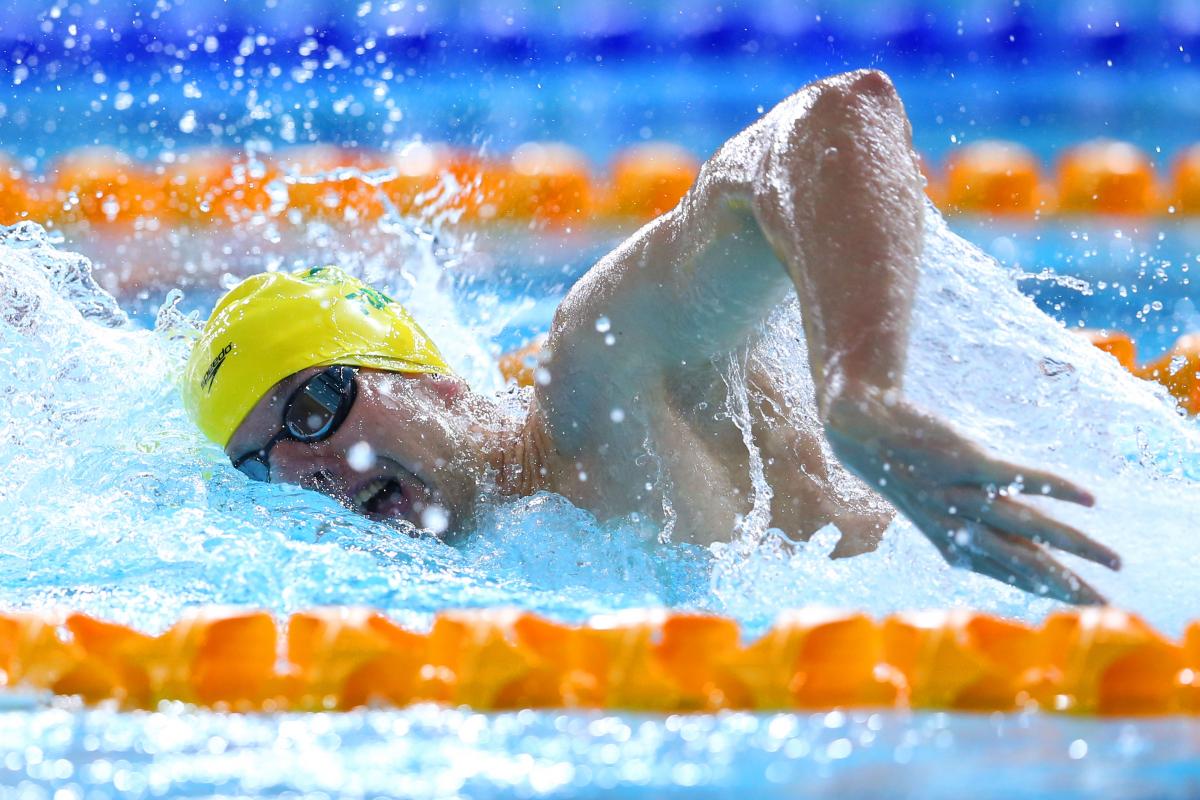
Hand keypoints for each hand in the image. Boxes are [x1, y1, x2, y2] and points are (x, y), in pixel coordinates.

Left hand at [822, 386, 1119, 603]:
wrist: (861, 431)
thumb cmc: (906, 472)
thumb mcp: (938, 510)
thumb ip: (975, 534)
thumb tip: (1014, 553)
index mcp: (954, 547)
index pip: (1013, 577)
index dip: (1050, 595)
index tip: (1091, 611)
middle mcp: (960, 528)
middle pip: (1025, 563)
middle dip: (1067, 587)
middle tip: (1110, 608)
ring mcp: (962, 495)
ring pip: (1027, 526)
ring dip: (1073, 544)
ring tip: (1114, 559)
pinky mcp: (964, 461)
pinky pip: (1016, 478)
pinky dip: (1053, 488)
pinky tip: (1088, 499)